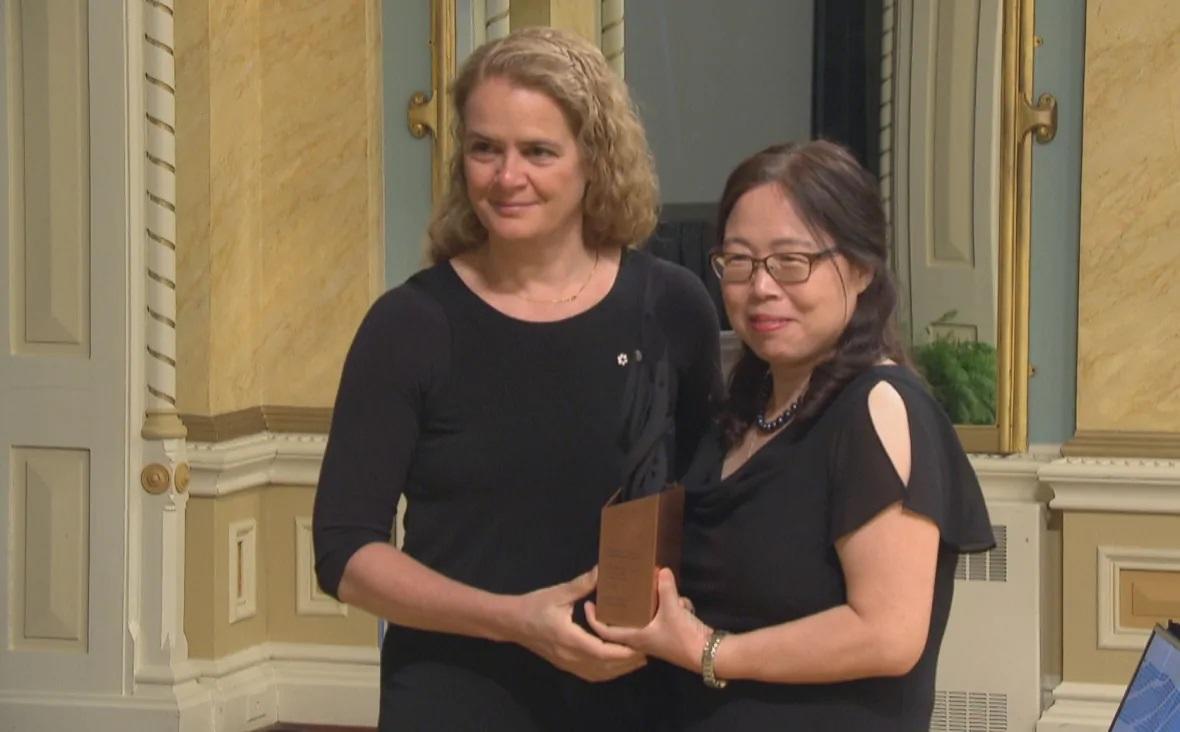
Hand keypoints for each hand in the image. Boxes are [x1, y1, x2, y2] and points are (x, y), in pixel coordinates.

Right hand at [509, 567, 646, 681]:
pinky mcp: (565, 664)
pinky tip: (616, 665)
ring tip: (637, 658)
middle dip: (627, 661)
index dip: (622, 651)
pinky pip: (590, 674)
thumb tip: (602, 570)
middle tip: (647, 650)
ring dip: (619, 669)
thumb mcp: (558, 593)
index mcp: (569, 638)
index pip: (601, 651)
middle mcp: (569, 655)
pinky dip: (607, 672)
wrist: (512, 622)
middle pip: (604, 666)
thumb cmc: (534, 605)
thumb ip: (582, 584)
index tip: (640, 644)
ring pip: (599, 674)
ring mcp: (567, 663)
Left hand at [586, 567, 712, 672]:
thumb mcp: (673, 609)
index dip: (594, 619)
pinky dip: (673, 608)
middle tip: (621, 588)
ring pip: (648, 617)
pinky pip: (665, 617)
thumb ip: (665, 589)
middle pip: (626, 622)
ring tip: (661, 589)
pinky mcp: (670, 634)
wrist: (708, 655)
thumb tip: (661, 570)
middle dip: (626, 605)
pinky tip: (683, 603)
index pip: (606, 631)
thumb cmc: (683, 637)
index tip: (588, 604)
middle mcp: (643, 639)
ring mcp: (657, 638)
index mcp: (636, 637)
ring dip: (656, 604)